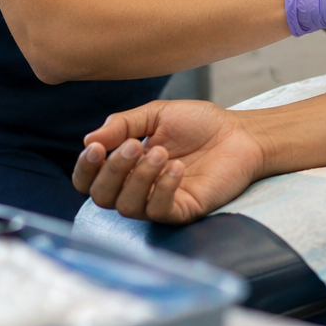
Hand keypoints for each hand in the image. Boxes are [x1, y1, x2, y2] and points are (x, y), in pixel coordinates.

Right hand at [72, 100, 264, 222]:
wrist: (240, 132)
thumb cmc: (199, 124)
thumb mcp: (156, 114)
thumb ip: (122, 125)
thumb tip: (88, 140)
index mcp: (126, 167)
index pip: (89, 180)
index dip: (85, 168)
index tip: (96, 147)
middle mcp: (137, 188)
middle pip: (101, 197)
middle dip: (112, 171)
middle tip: (135, 146)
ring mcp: (159, 202)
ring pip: (127, 207)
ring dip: (138, 178)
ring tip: (160, 153)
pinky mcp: (183, 211)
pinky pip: (159, 211)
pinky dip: (162, 189)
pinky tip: (177, 168)